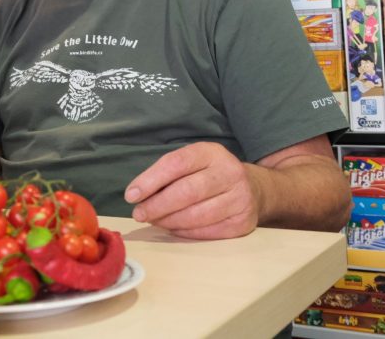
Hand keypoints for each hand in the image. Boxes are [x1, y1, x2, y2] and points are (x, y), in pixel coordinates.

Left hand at [123, 142, 260, 239]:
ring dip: (168, 221)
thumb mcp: (193, 162)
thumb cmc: (210, 174)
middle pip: (187, 191)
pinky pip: (206, 231)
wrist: (253, 189)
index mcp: (212, 153)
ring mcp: (240, 198)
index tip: (131, 195)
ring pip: (196, 215)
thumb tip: (137, 195)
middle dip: (157, 205)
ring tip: (154, 220)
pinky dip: (184, 232)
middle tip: (139, 213)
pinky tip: (173, 228)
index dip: (151, 180)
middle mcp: (230, 172)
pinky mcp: (242, 222)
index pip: (177, 163)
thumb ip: (168, 173)